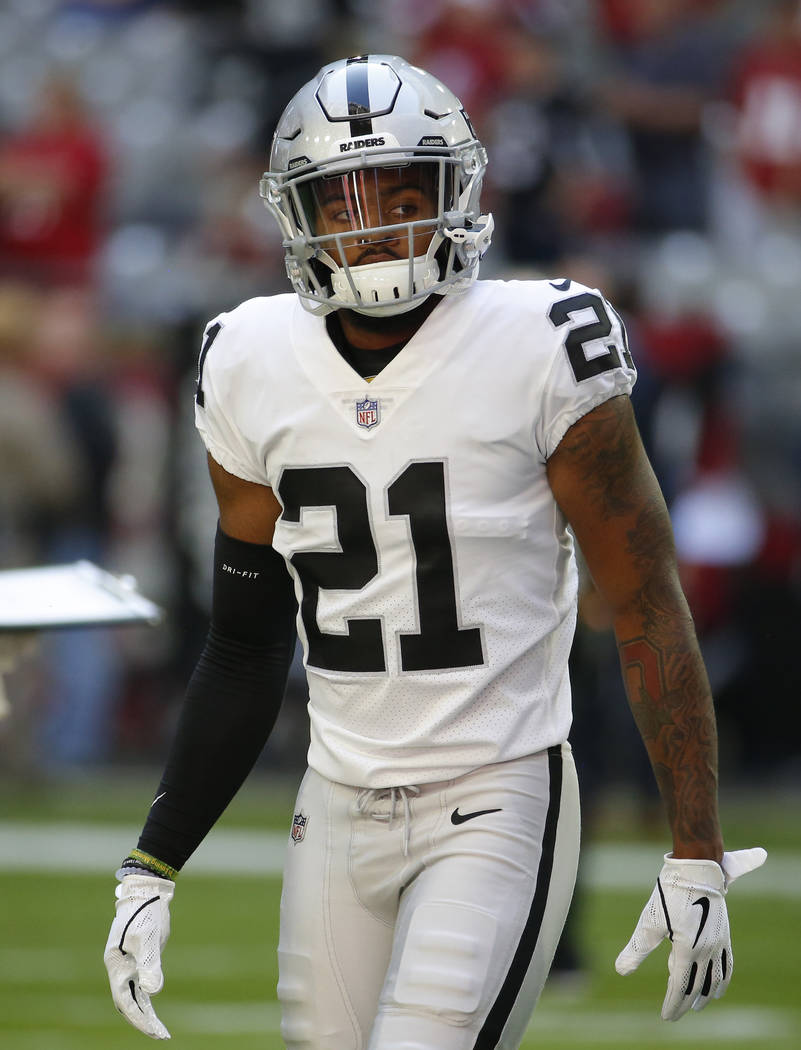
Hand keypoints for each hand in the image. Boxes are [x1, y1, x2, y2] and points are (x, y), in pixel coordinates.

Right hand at [104, 873, 174, 1038]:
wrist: (148, 892)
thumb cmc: (145, 912)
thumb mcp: (148, 938)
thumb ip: (150, 964)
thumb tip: (152, 992)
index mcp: (116, 964)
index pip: (125, 1000)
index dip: (139, 1018)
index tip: (153, 1030)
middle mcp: (119, 967)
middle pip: (128, 1002)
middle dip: (143, 1021)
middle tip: (161, 1035)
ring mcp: (129, 964)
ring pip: (134, 996)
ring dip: (145, 1013)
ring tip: (161, 1030)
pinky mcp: (140, 959)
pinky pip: (141, 986)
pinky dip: (147, 999)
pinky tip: (154, 1009)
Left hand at [615, 847, 766, 1020]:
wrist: (696, 870)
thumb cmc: (669, 893)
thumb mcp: (649, 922)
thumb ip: (637, 949)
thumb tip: (620, 971)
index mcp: (688, 950)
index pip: (680, 987)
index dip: (672, 1004)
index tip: (666, 1017)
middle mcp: (707, 951)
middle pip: (697, 986)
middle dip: (685, 1003)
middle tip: (675, 1013)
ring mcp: (718, 943)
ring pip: (716, 979)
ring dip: (707, 994)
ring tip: (698, 1004)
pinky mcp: (724, 934)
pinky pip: (727, 964)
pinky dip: (723, 979)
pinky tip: (719, 983)